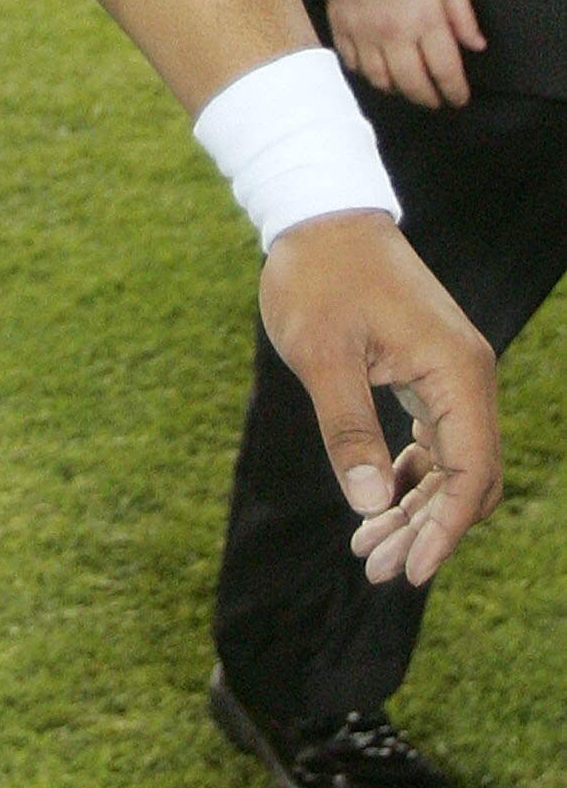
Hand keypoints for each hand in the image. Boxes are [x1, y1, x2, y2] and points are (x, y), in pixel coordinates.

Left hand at [260, 212, 499, 589]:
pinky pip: (436, 440)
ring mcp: (450, 372)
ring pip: (452, 464)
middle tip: (376, 569)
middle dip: (428, 529)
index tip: (409, 572)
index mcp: (454, 370)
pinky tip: (376, 505)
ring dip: (417, 510)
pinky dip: (411, 477)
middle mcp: (466, 375)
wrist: (319, 215)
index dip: (444, 529)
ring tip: (367, 551)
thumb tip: (370, 504)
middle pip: (469, 477)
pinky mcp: (428, 370)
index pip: (471, 472)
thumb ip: (348, 428)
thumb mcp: (322, 354)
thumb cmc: (317, 276)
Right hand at [327, 0, 484, 108]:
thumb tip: (476, 45)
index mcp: (426, 21)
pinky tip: (377, 69)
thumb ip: (463, 16)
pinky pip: (352, 63)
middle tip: (436, 99)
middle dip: (428, 98)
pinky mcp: (341, 27)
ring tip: (407, 87)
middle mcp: (394, 34)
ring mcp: (364, 33)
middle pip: (412, 84)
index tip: (459, 98)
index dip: (455, 91)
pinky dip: (366, 72)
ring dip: (397, 89)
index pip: (445, 71)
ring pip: (380, 80)